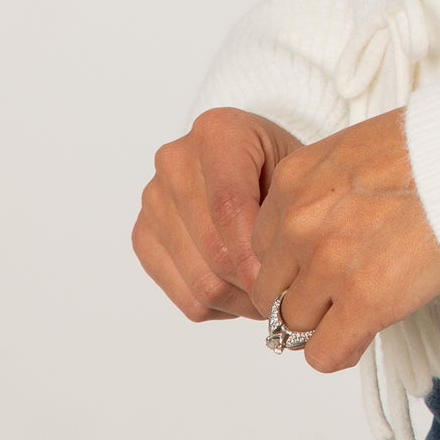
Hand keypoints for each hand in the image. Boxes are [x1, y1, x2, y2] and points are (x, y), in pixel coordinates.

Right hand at [132, 107, 303, 322]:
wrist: (249, 156)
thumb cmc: (279, 164)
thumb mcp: (295, 173)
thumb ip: (286, 214)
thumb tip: (274, 282)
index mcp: (216, 133)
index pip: (229, 207)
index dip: (254, 254)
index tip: (282, 285)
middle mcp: (174, 161)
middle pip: (213, 249)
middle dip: (253, 285)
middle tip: (286, 300)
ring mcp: (153, 199)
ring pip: (199, 282)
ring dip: (238, 301)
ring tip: (268, 296)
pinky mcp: (143, 236)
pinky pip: (183, 296)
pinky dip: (218, 306)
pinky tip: (240, 290)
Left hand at [248, 107, 439, 371]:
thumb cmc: (431, 149)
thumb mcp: (354, 153)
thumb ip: (323, 193)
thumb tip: (322, 230)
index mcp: (293, 181)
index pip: (260, 246)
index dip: (293, 262)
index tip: (320, 266)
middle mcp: (299, 222)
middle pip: (270, 290)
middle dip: (302, 296)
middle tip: (338, 294)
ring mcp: (328, 263)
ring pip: (292, 325)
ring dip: (323, 323)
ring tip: (357, 311)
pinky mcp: (365, 300)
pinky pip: (324, 354)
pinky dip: (342, 350)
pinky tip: (365, 332)